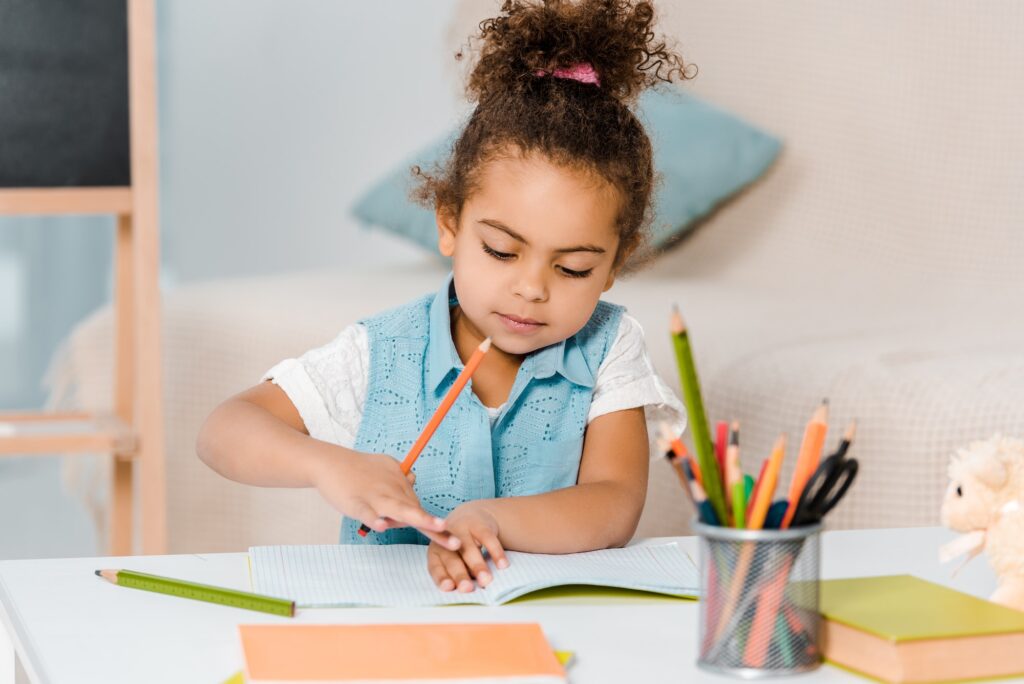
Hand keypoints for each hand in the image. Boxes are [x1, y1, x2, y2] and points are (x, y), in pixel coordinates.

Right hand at [309, 446, 458, 549]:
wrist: (330, 462)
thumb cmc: (359, 467)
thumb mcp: (386, 467)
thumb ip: (400, 477)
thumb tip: (412, 480)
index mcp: (400, 488)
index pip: (420, 509)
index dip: (435, 527)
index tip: (454, 541)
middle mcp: (392, 492)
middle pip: (416, 510)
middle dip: (435, 525)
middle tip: (455, 541)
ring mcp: (374, 497)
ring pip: (398, 508)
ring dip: (417, 517)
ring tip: (434, 526)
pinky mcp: (356, 502)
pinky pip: (366, 510)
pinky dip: (373, 517)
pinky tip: (380, 525)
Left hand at [427, 501, 508, 591]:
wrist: (471, 516)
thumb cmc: (460, 549)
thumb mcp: (454, 560)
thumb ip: (457, 575)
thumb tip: (467, 592)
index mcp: (435, 552)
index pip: (436, 567)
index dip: (442, 577)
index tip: (449, 587)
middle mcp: (445, 540)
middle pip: (451, 559)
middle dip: (460, 574)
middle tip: (468, 588)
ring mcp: (462, 529)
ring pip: (469, 549)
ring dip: (478, 566)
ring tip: (486, 580)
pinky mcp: (479, 524)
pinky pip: (488, 539)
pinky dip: (496, 553)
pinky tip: (503, 565)